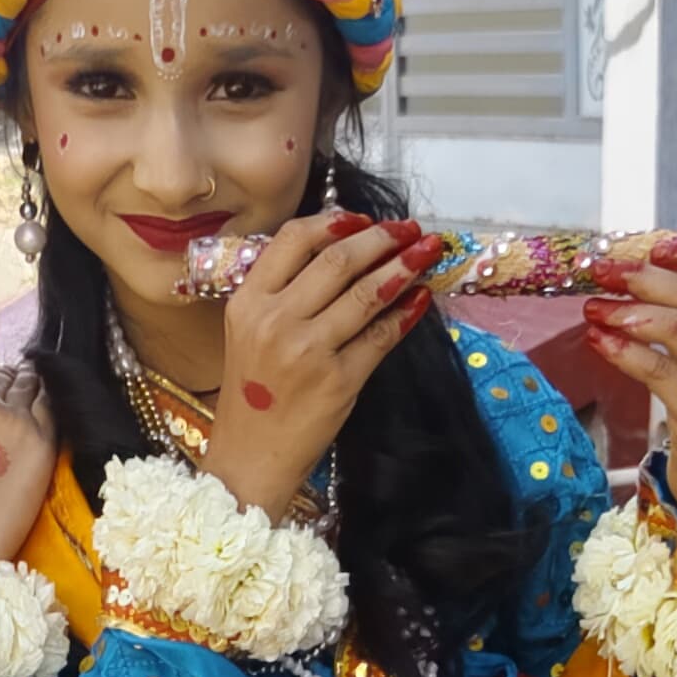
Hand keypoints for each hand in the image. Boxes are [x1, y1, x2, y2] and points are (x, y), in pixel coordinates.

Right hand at [0, 366, 56, 575]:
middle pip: (2, 382)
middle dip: (9, 383)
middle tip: (18, 383)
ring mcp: (14, 420)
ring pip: (29, 386)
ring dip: (31, 385)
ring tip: (35, 385)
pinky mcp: (41, 440)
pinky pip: (50, 408)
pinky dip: (48, 403)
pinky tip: (48, 404)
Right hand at [201, 210, 442, 520]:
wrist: (250, 458)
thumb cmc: (253, 395)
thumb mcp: (249, 334)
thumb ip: (282, 293)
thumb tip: (344, 252)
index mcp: (248, 302)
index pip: (294, 240)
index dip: (336, 222)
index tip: (364, 218)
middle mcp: (275, 321)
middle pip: (338, 261)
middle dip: (383, 238)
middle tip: (411, 229)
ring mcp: (307, 351)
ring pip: (366, 293)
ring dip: (405, 267)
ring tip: (428, 252)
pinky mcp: (338, 381)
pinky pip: (381, 336)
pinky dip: (407, 314)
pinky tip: (421, 300)